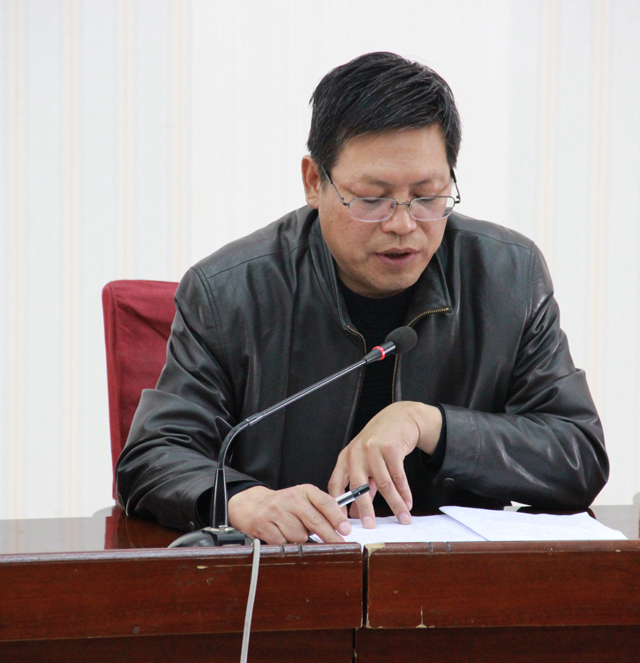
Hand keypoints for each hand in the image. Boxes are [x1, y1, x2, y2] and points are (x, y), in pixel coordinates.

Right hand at [228, 484, 351, 544]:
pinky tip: (281, 534)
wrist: (253, 504)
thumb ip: (321, 510)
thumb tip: (340, 528)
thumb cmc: (284, 505)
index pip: (324, 503)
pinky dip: (285, 543)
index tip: (346, 530)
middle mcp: (290, 498)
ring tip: (292, 531)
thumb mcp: (304, 500)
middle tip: (339, 544)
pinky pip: (283, 543)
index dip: (337, 518)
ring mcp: (276, 511)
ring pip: (299, 536)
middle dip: (329, 535)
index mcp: (304, 491)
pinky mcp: (263, 525)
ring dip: (300, 539)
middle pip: (315, 521)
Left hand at [328, 401, 441, 528]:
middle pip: (359, 486)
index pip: (336, 485)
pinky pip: (399, 476)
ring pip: (384, 484)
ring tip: (402, 518)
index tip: (343, 523)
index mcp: (345, 458)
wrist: (399, 418)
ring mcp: (373, 449)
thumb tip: (355, 512)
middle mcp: (356, 453)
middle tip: (369, 526)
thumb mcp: (365, 461)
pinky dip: (405, 492)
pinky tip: (408, 503)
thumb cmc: (379, 442)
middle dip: (365, 509)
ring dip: (395, 504)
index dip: (338, 505)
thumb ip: (361, 484)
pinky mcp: (391, 448)